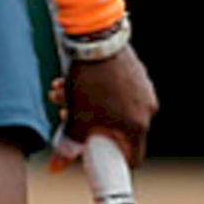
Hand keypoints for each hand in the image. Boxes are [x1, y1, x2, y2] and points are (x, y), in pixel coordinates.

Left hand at [53, 46, 157, 165]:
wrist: (96, 37)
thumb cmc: (91, 79)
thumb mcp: (77, 115)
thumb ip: (71, 143)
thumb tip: (57, 166)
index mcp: (137, 125)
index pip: (131, 157)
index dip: (110, 160)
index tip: (92, 155)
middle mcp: (146, 108)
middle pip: (115, 129)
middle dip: (86, 124)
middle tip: (64, 113)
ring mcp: (142, 88)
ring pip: (111, 106)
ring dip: (85, 103)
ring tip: (60, 90)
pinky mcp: (134, 71)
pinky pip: (116, 89)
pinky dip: (95, 88)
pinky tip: (72, 77)